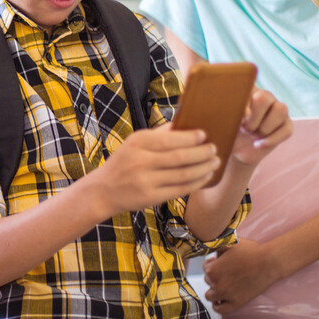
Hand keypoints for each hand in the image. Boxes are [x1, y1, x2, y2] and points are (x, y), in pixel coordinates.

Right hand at [93, 123, 219, 212]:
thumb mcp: (134, 142)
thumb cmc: (124, 162)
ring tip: (215, 162)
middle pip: (180, 157)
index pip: (170, 139)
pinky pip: (180, 189)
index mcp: (138, 142)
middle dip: (202, 153)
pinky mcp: (150, 197)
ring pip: (183, 174)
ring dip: (203, 168)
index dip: (191, 138)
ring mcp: (145, 181)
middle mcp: (141, 161)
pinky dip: (196, 183)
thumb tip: (183, 121)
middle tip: (214, 149)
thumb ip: (158, 133)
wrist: (103, 190)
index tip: (205, 135)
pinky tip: (205, 177)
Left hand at [203, 239, 280, 312]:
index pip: (205, 268)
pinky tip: (221, 300)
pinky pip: (220, 309)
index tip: (220, 262)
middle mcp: (217, 284)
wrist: (268, 262)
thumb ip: (215, 247)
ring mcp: (226, 295)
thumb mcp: (228, 243)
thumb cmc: (251, 251)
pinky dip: (218, 305)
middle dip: (215, 276)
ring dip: (214, 290)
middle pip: (208, 281)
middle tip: (226, 271)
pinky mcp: (236, 302)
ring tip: (223, 284)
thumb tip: (210, 251)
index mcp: (212, 270)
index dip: (213, 263)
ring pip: (210, 296)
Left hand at [229, 88, 291, 166]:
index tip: (237, 121)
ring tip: (252, 135)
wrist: (236, 149)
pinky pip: (286, 130)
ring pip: (281, 110)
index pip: (248, 89)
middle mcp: (265, 96)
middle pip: (264, 98)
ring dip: (263, 128)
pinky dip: (271, 140)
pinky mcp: (286, 125)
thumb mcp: (223, 121)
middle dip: (253, 118)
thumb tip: (247, 114)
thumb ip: (230, 113)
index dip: (243, 106)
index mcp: (247, 90)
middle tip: (244, 128)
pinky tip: (257, 144)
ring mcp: (278, 110)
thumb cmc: (227, 131)